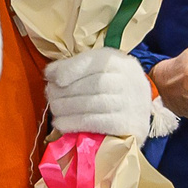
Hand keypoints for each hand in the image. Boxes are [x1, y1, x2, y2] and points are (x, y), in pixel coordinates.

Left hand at [45, 48, 173, 139]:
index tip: (52, 78)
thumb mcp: (98, 73)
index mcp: (122, 63)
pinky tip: (61, 124)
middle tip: (50, 97)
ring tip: (54, 111)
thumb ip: (76, 69)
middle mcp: (132, 81)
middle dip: (66, 91)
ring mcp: (133, 104)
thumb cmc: (111, 91)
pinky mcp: (130, 126)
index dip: (71, 69)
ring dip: (67, 108)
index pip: (97, 61)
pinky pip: (97, 123)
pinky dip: (74, 123)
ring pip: (94, 103)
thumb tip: (50, 74)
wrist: (138, 117)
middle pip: (94, 84)